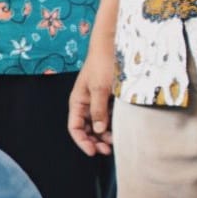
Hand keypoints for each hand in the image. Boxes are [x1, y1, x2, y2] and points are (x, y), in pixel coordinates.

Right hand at [67, 41, 115, 155]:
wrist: (113, 45)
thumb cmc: (103, 64)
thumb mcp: (101, 88)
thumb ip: (99, 110)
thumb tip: (99, 130)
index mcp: (78, 102)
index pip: (75, 128)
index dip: (82, 141)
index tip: (93, 152)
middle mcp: (86, 104)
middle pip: (87, 129)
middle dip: (95, 141)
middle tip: (108, 150)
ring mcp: (98, 101)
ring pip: (99, 124)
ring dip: (105, 135)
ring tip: (116, 140)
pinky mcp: (109, 98)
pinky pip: (109, 116)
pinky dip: (113, 124)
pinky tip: (121, 128)